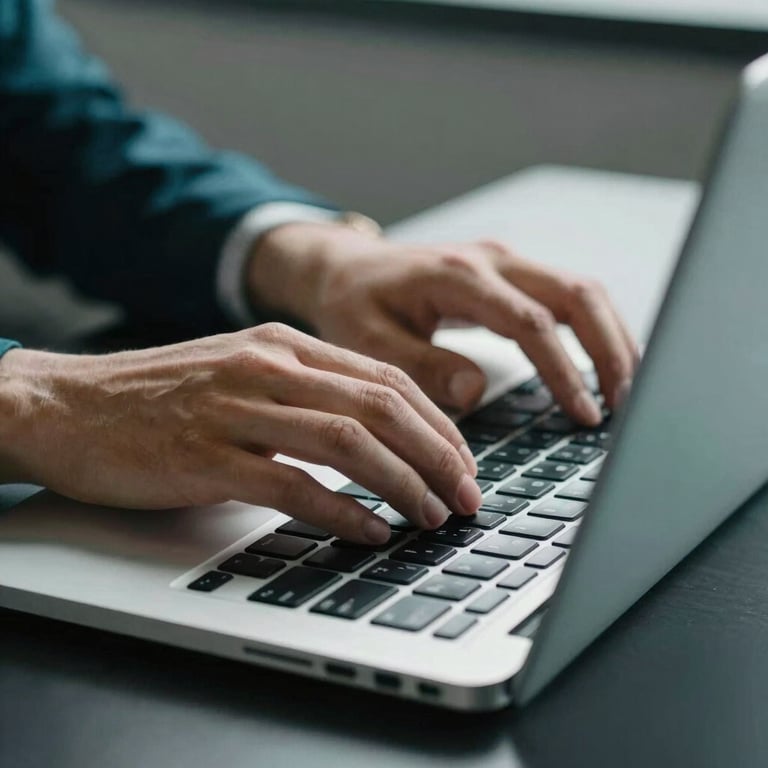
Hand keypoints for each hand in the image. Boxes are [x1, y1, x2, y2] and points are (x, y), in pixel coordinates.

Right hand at [0, 324, 480, 542]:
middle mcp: (268, 368)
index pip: (385, 379)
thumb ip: (304, 392)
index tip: (463, 461)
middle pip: (380, 407)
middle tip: (467, 495)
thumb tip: (374, 434)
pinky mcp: (207, 457)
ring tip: (432, 516)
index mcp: (284, 345)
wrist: (69, 405)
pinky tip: (370, 530)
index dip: (436, 423)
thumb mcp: (242, 373)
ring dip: (402, 483)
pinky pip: (292, 484)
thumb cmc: (158, 396)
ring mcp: (237, 410)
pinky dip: (341, 510)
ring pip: (347, 441)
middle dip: (437, 455)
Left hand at [248, 223, 638, 421]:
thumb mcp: (369, 340)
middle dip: (608, 350)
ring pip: (579, 292)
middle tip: (625, 404)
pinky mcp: (509, 274)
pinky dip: (592, 330)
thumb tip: (475, 392)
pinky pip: (565, 297)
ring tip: (626, 390)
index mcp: (457, 277)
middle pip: (575, 295)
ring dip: (610, 338)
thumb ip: (420, 365)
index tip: (584, 414)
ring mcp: (504, 263)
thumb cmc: (353, 304)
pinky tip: (603, 364)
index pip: (529, 323)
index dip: (563, 370)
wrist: (347, 269)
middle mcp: (490, 261)